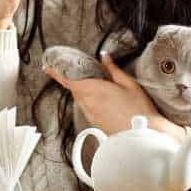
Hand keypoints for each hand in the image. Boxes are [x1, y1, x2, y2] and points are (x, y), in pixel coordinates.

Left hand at [46, 52, 185, 138]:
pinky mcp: (94, 122)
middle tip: (74, 70)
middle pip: (74, 88)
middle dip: (72, 79)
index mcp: (93, 90)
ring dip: (81, 89)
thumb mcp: (128, 83)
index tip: (48, 67)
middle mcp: (87, 103)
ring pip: (79, 98)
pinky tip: (99, 97)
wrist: (143, 134)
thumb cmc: (138, 109)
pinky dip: (87, 99)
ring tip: (89, 82)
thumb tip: (104, 56)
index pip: (68, 80)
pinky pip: (86, 107)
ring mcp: (90, 114)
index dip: (56, 73)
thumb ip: (113, 69)